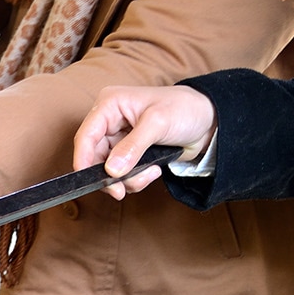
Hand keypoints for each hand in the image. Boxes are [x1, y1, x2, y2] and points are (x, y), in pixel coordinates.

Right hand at [73, 85, 217, 197]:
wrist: (210, 122)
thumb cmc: (185, 109)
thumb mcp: (158, 123)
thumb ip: (133, 146)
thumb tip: (111, 169)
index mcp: (110, 105)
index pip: (86, 135)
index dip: (83, 160)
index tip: (89, 181)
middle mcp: (110, 121)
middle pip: (94, 157)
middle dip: (111, 175)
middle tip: (122, 190)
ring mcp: (120, 139)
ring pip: (108, 169)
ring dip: (128, 179)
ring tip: (151, 173)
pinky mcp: (130, 154)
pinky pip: (122, 174)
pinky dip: (136, 179)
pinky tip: (154, 171)